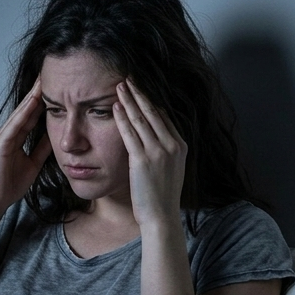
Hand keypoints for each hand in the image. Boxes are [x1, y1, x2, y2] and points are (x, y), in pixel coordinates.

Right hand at [0, 78, 52, 213]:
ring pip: (21, 112)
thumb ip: (42, 148)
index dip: (43, 99)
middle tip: (50, 73)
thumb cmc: (10, 184)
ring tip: (43, 81)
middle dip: (38, 91)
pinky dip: (24, 112)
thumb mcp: (33, 163)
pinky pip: (15, 125)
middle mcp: (9, 133)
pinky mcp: (1, 144)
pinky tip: (33, 102)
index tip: (56, 85)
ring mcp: (3, 136)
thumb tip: (55, 135)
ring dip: (32, 96)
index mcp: (16, 137)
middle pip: (26, 108)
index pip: (32, 114)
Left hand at [113, 79, 186, 229]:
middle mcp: (171, 144)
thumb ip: (162, 151)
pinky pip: (129, 133)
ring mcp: (158, 151)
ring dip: (129, 99)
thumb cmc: (161, 196)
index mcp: (180, 145)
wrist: (161, 216)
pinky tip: (115, 106)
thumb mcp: (169, 168)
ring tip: (119, 85)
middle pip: (153, 111)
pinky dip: (121, 117)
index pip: (163, 116)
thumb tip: (150, 137)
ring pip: (141, 118)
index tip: (140, 88)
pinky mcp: (142, 159)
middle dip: (139, 93)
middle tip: (128, 77)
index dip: (150, 100)